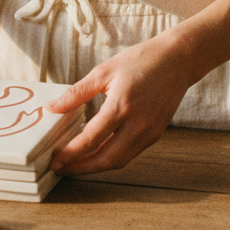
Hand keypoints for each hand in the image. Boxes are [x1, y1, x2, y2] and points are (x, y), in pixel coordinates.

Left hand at [45, 30, 193, 173]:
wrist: (177, 60)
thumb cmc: (140, 61)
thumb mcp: (103, 71)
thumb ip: (76, 93)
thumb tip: (51, 107)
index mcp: (121, 106)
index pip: (91, 139)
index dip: (71, 153)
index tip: (54, 159)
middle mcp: (137, 124)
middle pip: (107, 159)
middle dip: (82, 168)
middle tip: (61, 168)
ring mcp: (149, 132)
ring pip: (120, 160)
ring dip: (97, 166)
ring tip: (76, 164)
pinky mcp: (156, 134)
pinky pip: (131, 153)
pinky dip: (112, 157)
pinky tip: (98, 151)